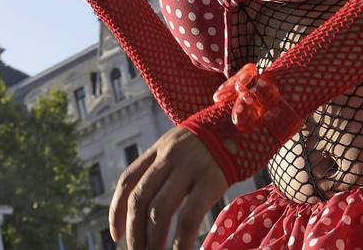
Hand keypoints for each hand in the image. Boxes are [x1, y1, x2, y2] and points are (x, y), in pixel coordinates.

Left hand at [110, 126, 227, 249]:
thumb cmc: (216, 143)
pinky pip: (188, 218)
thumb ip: (165, 167)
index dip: (116, 211)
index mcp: (159, 149)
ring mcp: (189, 167)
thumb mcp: (184, 145)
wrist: (247, 124)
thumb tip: (149, 206)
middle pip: (139, 199)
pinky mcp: (211, 180)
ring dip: (152, 242)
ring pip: (158, 211)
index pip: (128, 180)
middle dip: (134, 234)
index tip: (115, 235)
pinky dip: (180, 243)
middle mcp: (169, 156)